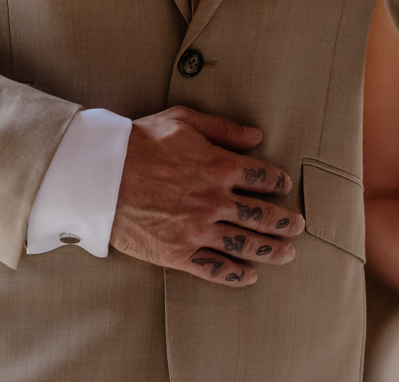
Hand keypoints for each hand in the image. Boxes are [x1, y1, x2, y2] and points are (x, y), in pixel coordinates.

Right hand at [108, 106, 304, 286]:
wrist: (100, 175)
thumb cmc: (139, 143)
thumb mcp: (185, 121)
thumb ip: (224, 129)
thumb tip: (256, 136)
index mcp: (220, 166)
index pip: (263, 177)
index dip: (278, 181)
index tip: (284, 185)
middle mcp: (215, 201)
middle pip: (262, 215)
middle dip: (285, 221)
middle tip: (298, 225)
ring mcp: (197, 229)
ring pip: (245, 244)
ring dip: (271, 250)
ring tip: (287, 254)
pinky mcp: (178, 252)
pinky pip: (213, 268)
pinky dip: (234, 275)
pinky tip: (248, 276)